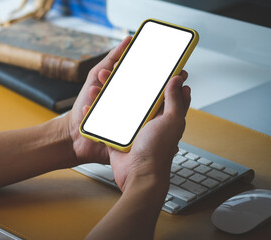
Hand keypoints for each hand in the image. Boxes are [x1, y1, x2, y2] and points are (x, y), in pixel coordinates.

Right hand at [64, 36, 190, 192]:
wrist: (137, 175)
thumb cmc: (157, 151)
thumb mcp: (171, 121)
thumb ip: (174, 100)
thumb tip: (178, 80)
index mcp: (164, 116)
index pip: (168, 94)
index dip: (166, 79)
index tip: (161, 64)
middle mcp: (149, 121)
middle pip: (139, 96)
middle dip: (129, 81)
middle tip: (120, 68)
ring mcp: (131, 128)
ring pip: (120, 104)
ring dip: (109, 91)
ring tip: (100, 80)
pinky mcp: (116, 135)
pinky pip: (107, 118)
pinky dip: (98, 109)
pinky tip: (92, 100)